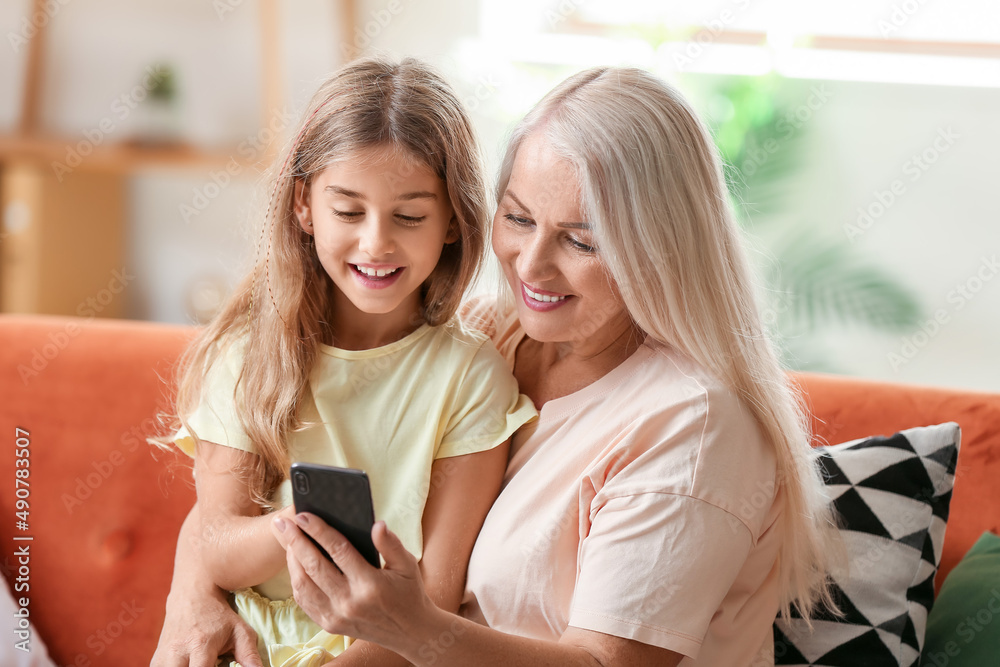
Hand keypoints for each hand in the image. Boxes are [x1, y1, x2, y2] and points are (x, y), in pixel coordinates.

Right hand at [151, 586, 261, 666]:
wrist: (192, 594)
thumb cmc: (219, 615)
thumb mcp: (240, 631)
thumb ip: (249, 655)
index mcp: (200, 644)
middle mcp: (177, 651)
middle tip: (210, 665)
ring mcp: (163, 655)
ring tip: (200, 663)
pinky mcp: (156, 658)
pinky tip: (188, 665)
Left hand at [272, 513, 435, 654]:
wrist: (410, 632)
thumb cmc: (409, 593)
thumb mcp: (407, 565)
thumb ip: (390, 544)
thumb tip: (377, 524)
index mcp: (370, 584)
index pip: (338, 550)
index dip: (319, 530)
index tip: (304, 515)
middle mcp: (350, 602)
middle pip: (314, 566)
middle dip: (296, 541)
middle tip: (283, 523)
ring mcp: (336, 616)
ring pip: (303, 585)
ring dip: (292, 560)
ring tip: (288, 540)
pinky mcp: (329, 625)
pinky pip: (304, 601)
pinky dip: (296, 580)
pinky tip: (295, 564)